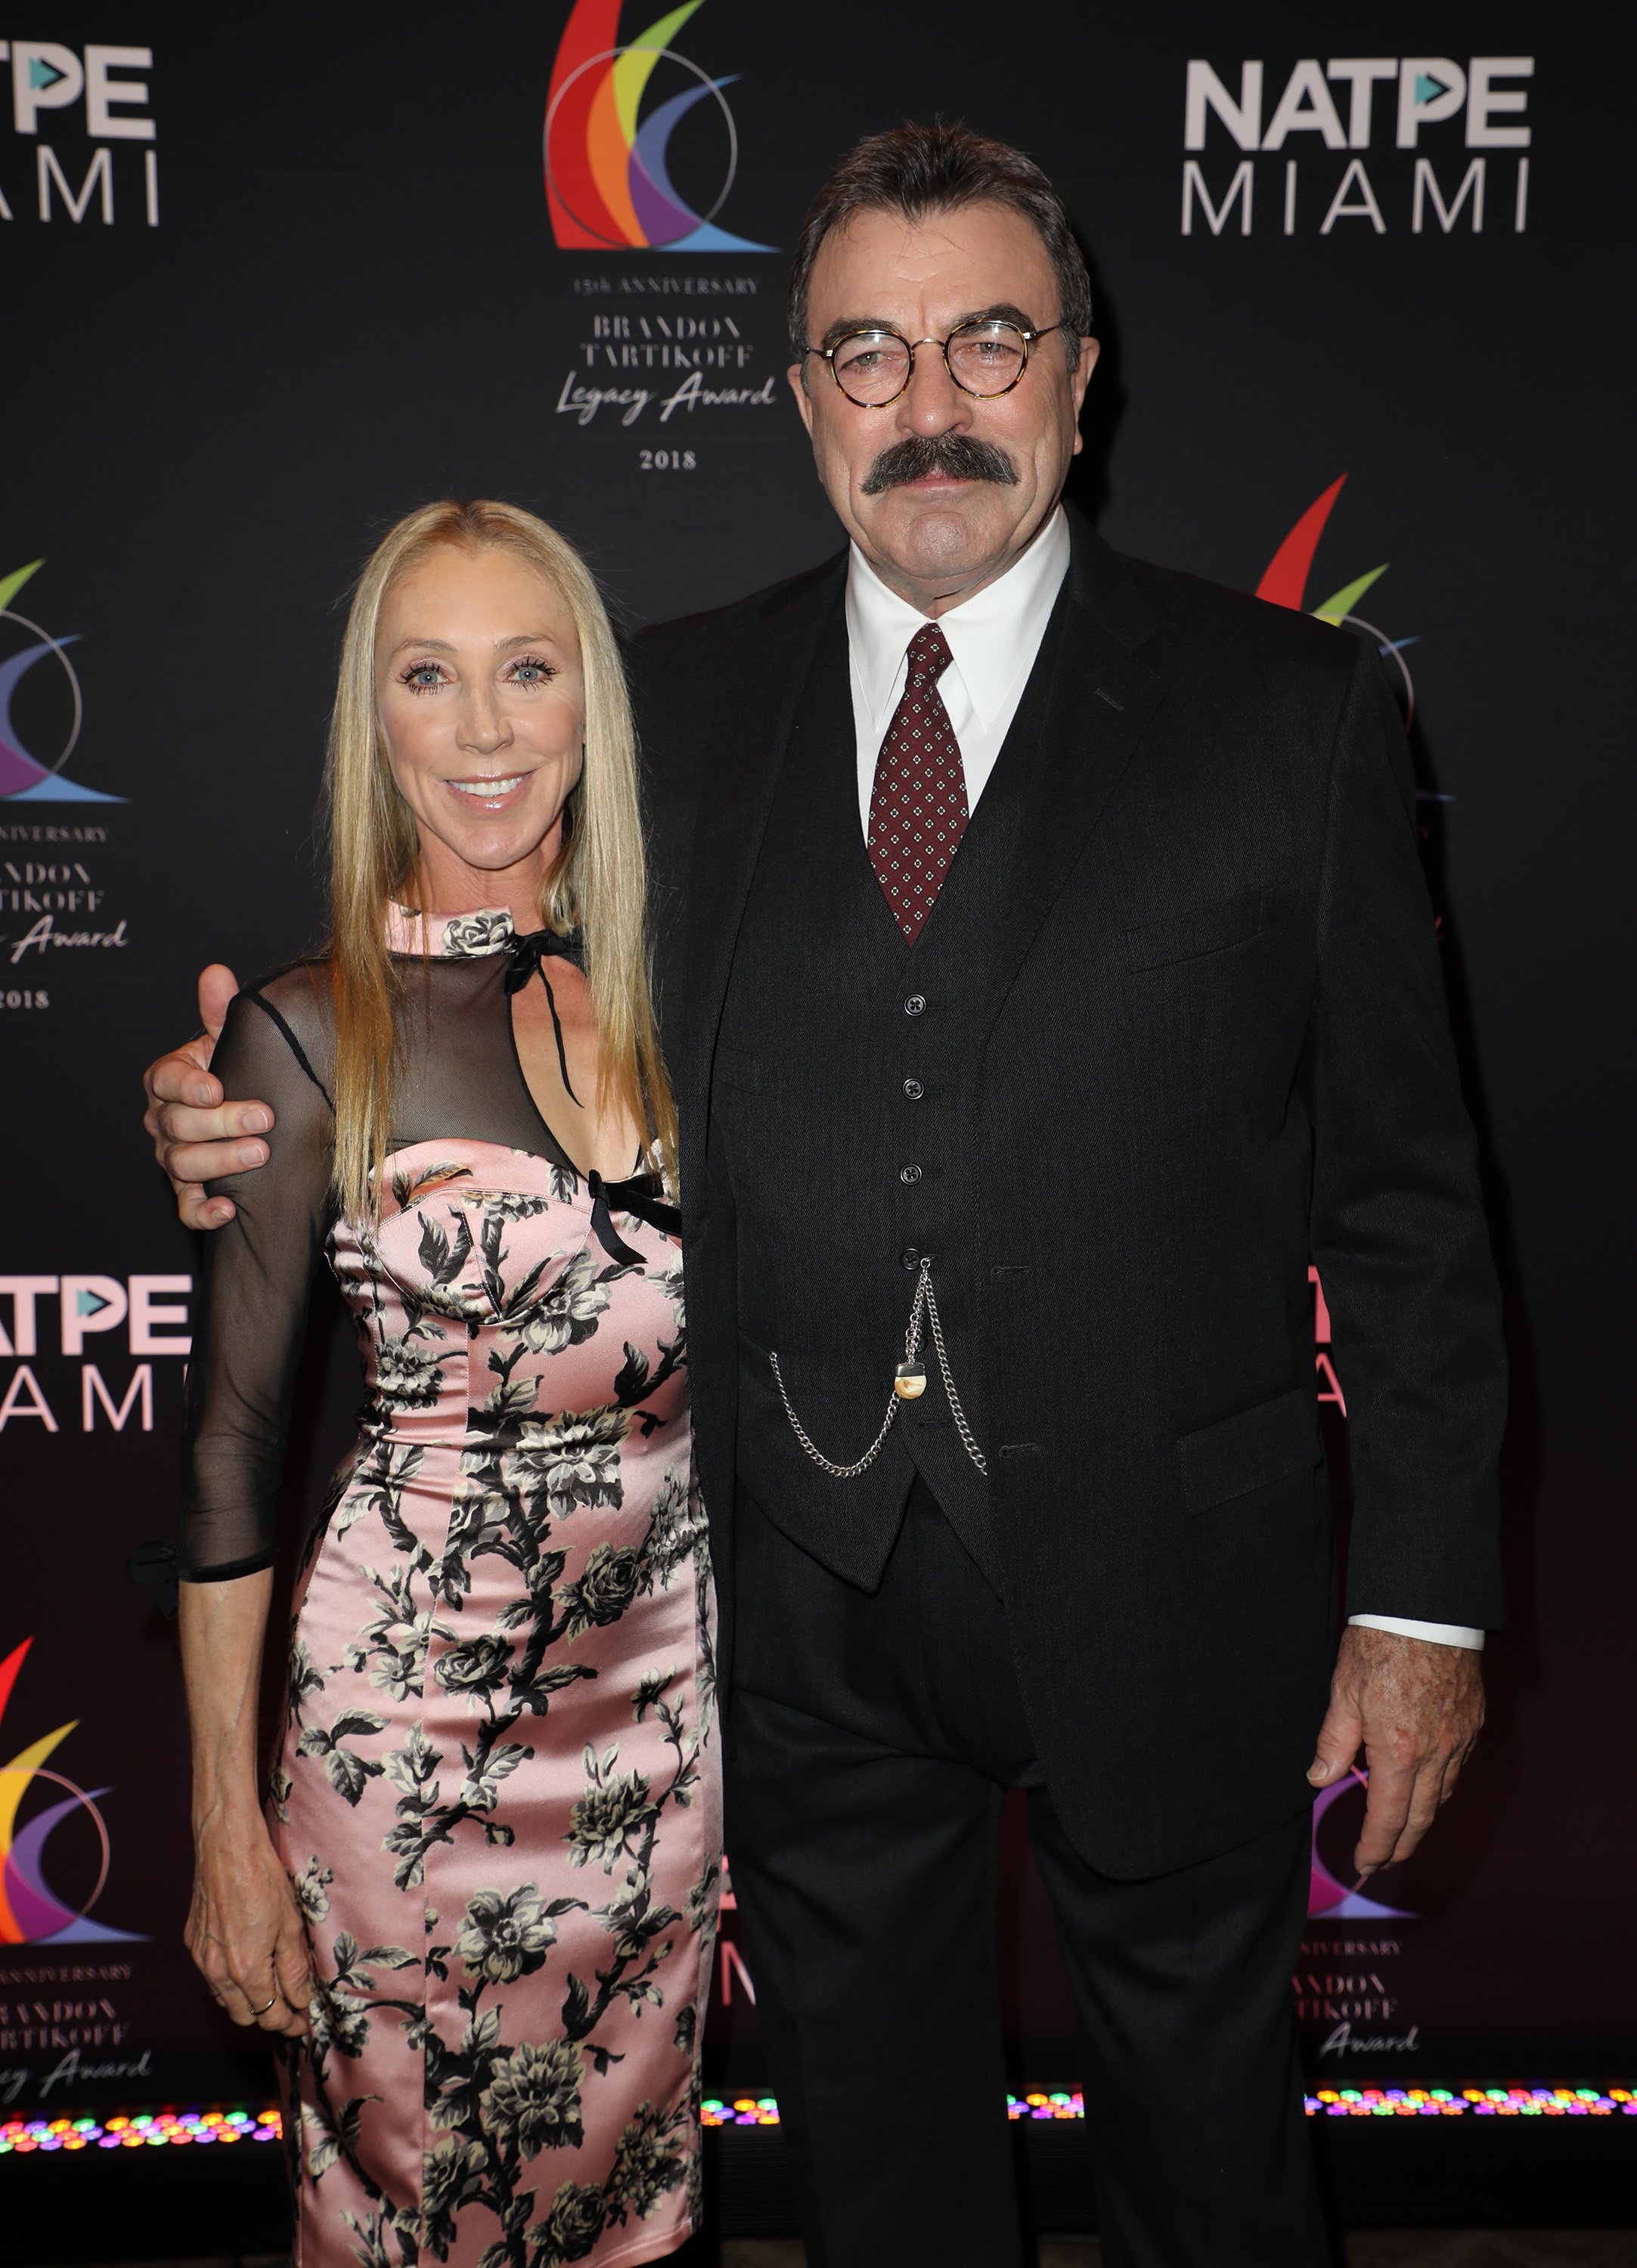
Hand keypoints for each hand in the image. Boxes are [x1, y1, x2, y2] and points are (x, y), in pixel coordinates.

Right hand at [142, 965, 270, 1228]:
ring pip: (182, 1166)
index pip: (164, 1081)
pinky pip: (187, 1208)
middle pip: (178, 1127)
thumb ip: (222, 1011)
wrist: (255, 1109)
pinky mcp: (190, 1191)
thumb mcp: (233, 1039)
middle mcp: (164, 1121)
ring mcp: (174, 1158)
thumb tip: (216, 974)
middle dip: (221, 1124)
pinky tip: (229, 1209)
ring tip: (261, 1154)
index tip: (216, 1088)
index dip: (187, 1087)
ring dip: (221, 1161)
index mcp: (169, 1079)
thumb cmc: (240, 1070)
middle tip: (263, 1119)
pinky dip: (204, 1211)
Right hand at [185, 1814, 313, 2036]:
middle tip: (292, 2007)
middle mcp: (217, 1972)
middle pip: (245, 2015)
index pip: (270, 2015)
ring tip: (272, 1987)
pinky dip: (230, 1980)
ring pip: (225, 1999)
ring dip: (248, 2001)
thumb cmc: (263, 1881)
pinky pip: (212, 1976)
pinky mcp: (192, 1941)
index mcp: (246, 1971)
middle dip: (269, 2016)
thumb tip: (299, 2000)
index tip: (303, 2023)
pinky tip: (247, 1963)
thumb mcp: (291, 1925)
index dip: (290, 2024)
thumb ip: (294, 1969)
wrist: (227, 1847)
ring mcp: (201, 1957)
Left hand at [1307, 1624, 1483, 1875]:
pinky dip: (1441, 1786)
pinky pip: (1459, 1767)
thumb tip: (1319, 1780)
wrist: (1428, 1609)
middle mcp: (1436, 1754)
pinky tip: (1429, 1785)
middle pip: (1421, 1818)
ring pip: (1443, 1795)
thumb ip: (1333, 1743)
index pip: (1387, 1818)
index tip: (1363, 1863)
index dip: (1375, 1847)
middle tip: (1384, 1861)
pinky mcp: (1474, 1722)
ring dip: (1423, 1819)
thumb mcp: (1343, 1692)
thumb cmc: (1381, 1644)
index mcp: (1398, 1752)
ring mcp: (1460, 1739)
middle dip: (1401, 1845)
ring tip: (1404, 1830)